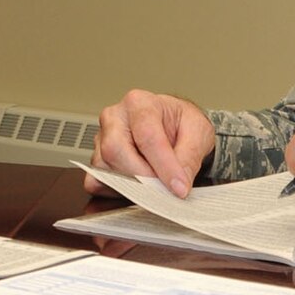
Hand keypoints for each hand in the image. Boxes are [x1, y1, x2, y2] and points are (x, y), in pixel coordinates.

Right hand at [86, 90, 213, 197]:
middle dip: (142, 177)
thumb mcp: (198, 132)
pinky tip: (137, 187)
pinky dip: (116, 190)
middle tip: (165, 190)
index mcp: (140, 103)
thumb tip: (178, 183)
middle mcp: (115, 117)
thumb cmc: (181, 124)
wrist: (172, 127)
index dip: (164, 166)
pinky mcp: (96, 159)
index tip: (179, 188)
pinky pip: (96, 181)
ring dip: (131, 185)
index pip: (147, 136)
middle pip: (115, 150)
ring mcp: (101, 138)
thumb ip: (190, 156)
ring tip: (155, 184)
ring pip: (104, 168)